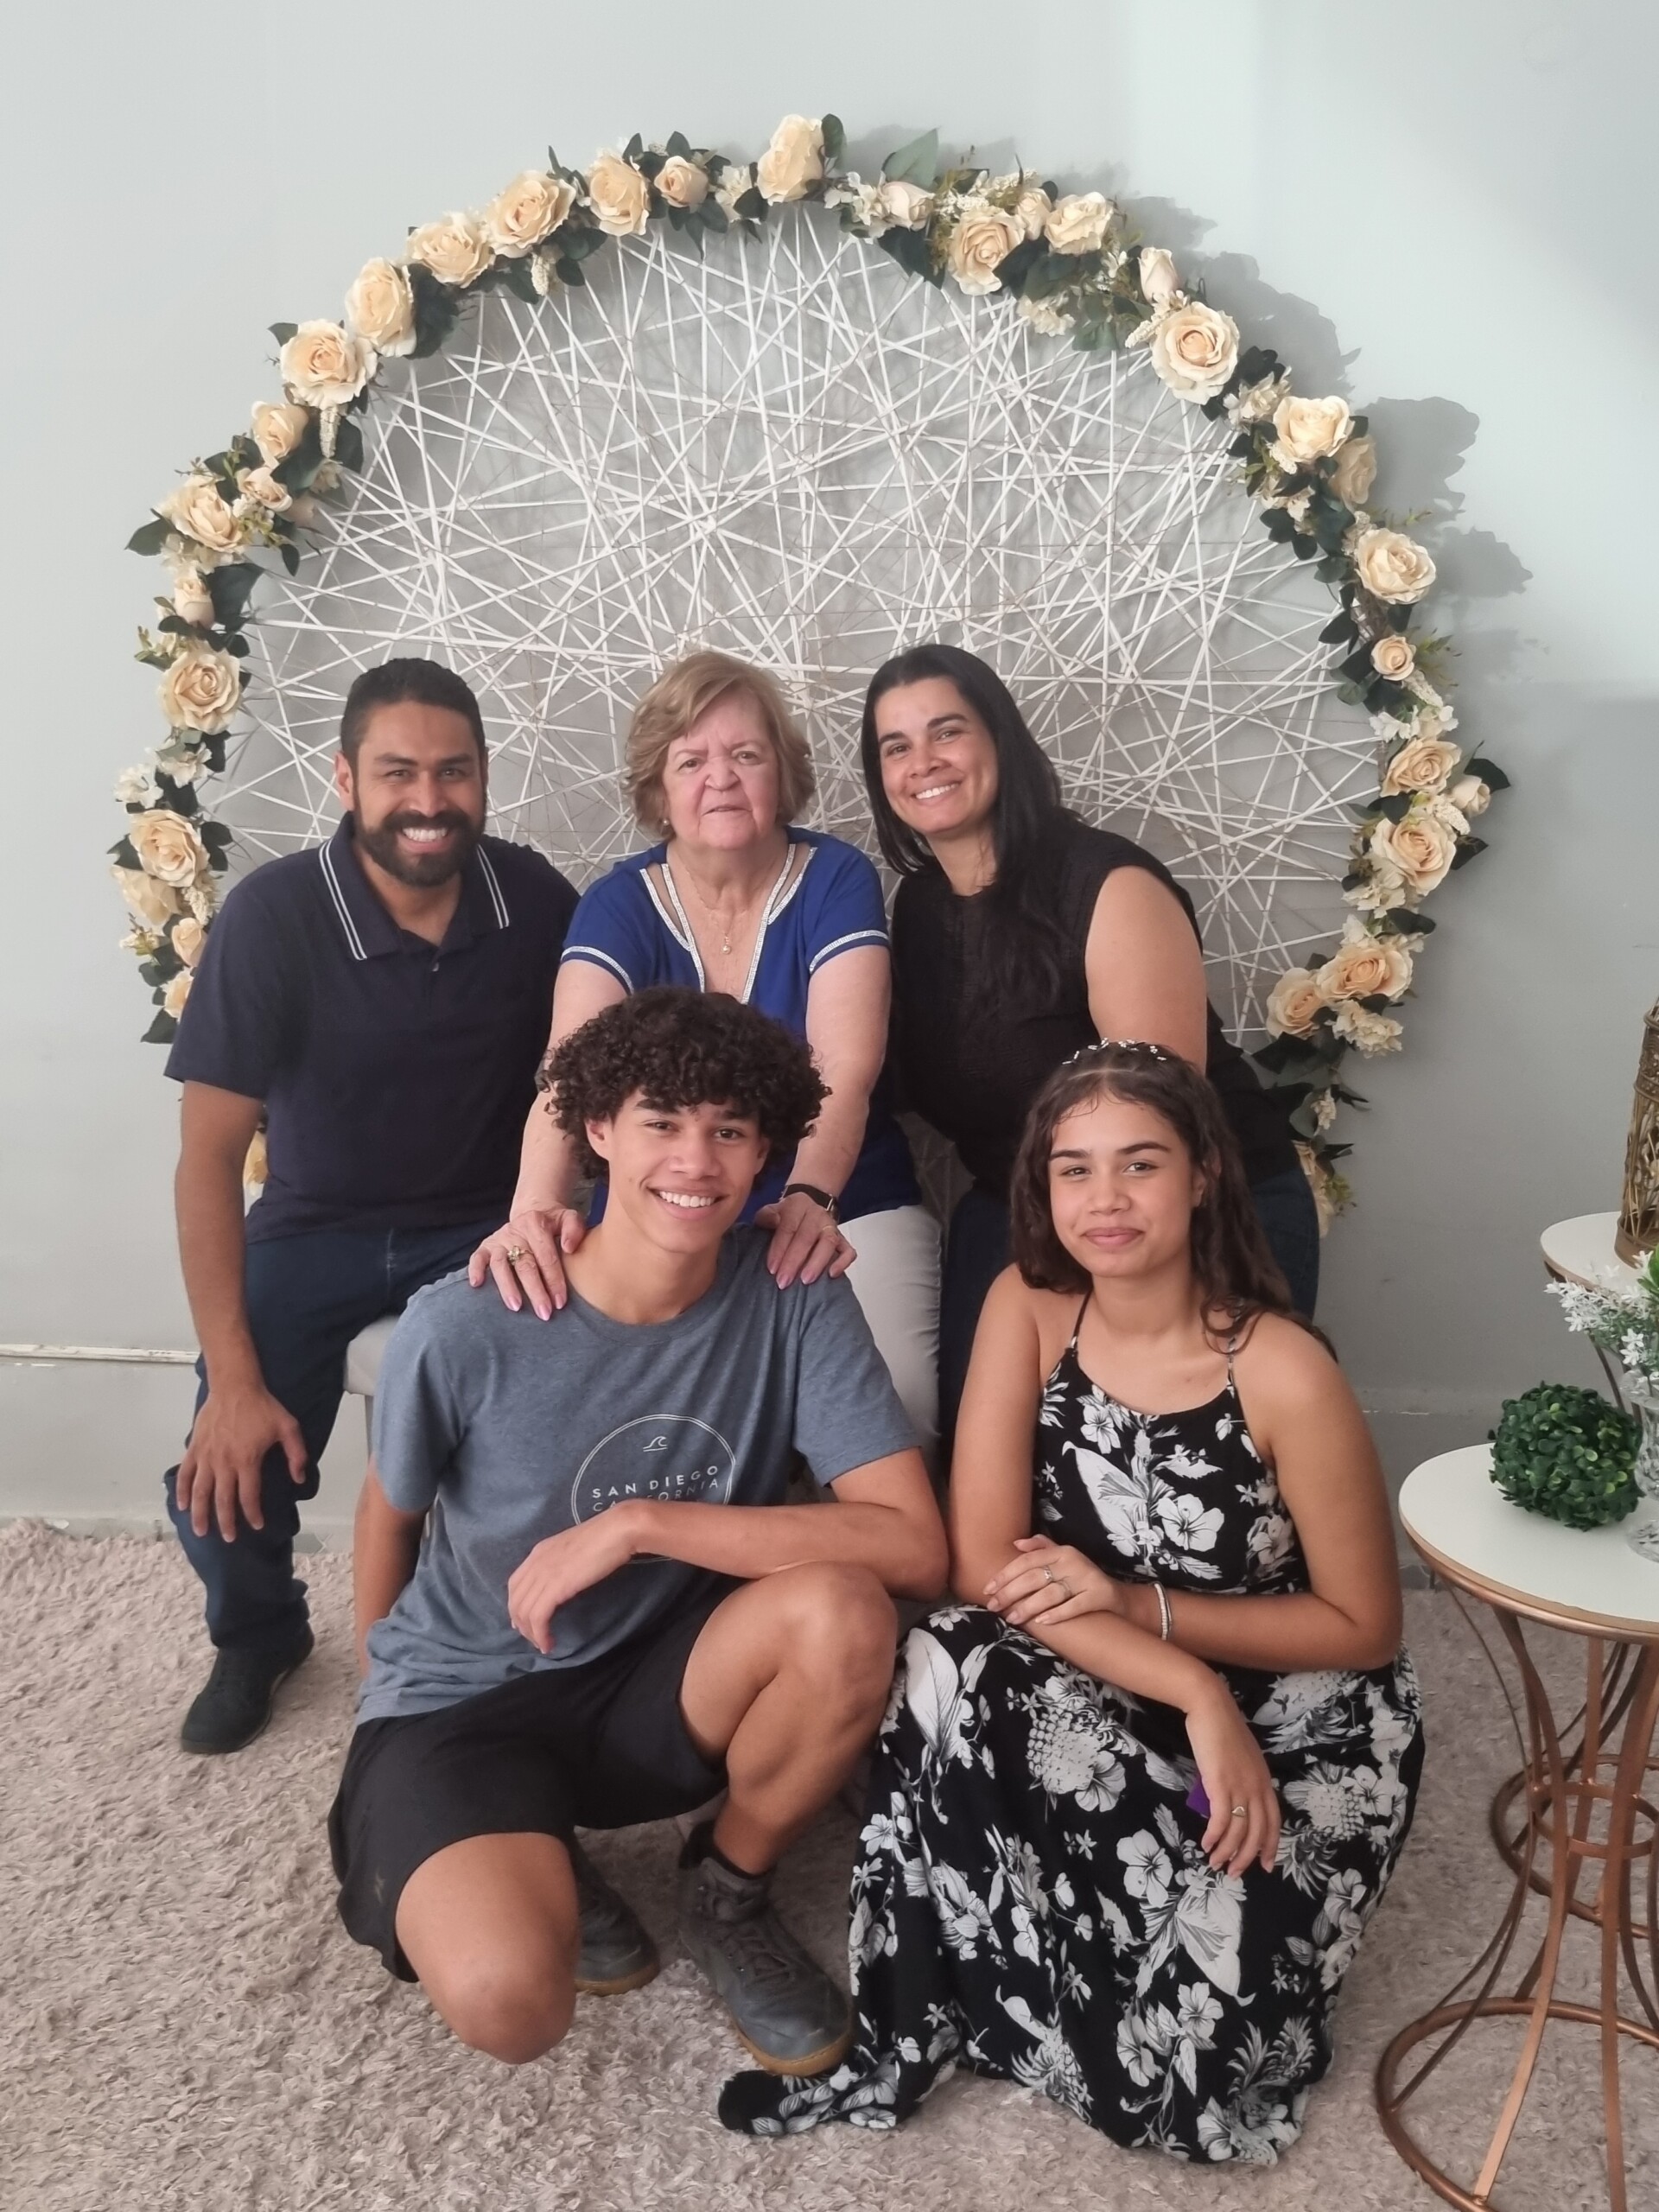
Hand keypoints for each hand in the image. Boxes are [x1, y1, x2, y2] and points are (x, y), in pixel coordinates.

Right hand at [176, 1382, 307, 1542]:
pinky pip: (186, 1473)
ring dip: (200, 1513)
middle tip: (229, 1539)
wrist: (235, 1386)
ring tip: (200, 1531)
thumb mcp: (288, 1427)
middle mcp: (224, 1463)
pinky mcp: (195, 1448)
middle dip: (226, 1522)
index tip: (258, 1525)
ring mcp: (206, 1456)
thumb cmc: (263, 1407)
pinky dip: (183, 1490)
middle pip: (222, 1499)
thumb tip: (299, 1478)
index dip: (253, 1514)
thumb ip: (297, 1454)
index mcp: (247, 1460)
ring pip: (201, 1491)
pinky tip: (183, 1505)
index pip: (249, 1496)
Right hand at [467, 1205, 587, 1318]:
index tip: (560, 1302)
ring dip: (508, 1286)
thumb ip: (573, 1229)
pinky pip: (477, 1257)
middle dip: (535, 1291)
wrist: (534, 1213)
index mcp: (536, 1224)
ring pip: (500, 1264)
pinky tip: (476, 1285)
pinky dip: (475, 1270)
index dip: (554, 1281)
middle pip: (525, 1264)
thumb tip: (569, 1248)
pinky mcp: (486, 1245)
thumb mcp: (568, 1218)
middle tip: (544, 1313)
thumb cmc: (554, 1223)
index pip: (546, 1257)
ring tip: (516, 1307)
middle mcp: (516, 1231)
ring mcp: (499, 1239)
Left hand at [505, 1506, 644, 1654]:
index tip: (524, 1622)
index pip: (515, 1584)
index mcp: (539, 1552)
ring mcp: (544, 1574)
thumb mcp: (572, 1550)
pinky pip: (538, 1617)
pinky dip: (540, 1634)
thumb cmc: (603, 1538)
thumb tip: (557, 1585)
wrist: (616, 1531)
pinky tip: (549, 1643)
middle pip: (515, 1600)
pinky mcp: (556, 1587)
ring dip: (531, 1634)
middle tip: (534, 1639)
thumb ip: (560, 1565)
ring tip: (543, 1645)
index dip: (516, 1606)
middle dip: (521, 1624)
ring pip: (523, 1612)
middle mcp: (535, 1563)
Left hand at [753, 1189, 855, 1287]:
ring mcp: (832, 1227)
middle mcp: (817, 1215)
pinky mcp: (843, 1240)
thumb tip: (773, 1221)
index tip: (772, 1268)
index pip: (788, 1227)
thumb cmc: (785, 1217)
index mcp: (798, 1206)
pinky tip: (832, 1275)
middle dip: (794, 1261)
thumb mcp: (770, 1212)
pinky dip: (842, 1263)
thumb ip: (766, 1216)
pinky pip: (848, 1251)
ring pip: (829, 1243)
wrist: (805, 1209)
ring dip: (817, 1263)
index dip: (779, 1249)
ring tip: (805, 1280)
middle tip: (784, 1281)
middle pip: (807, 1237)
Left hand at [984, 1536, 1126, 1631]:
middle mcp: (1073, 1561)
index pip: (1027, 1561)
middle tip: (993, 1606)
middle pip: (1035, 1577)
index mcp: (1062, 1551)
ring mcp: (1087, 1578)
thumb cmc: (1082, 1578)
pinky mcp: (1098, 1595)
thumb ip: (1041, 1548)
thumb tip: (1016, 1543)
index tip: (988, 1588)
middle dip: (1010, 1593)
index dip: (1006, 1574)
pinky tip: (1041, 1622)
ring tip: (1012, 1618)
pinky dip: (1056, 1614)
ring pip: (1050, 1593)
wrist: (1117, 1596)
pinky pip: (1073, 1606)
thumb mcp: (1063, 1559)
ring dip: (1028, 1607)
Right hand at [1183, 1679, 1279, 1876]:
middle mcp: (1257, 1788)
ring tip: (1215, 1863)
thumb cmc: (1223, 1729)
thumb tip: (1235, 1800)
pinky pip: (1220, 1820)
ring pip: (1238, 1831)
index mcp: (1265, 1781)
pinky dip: (1214, 1837)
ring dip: (1227, 1852)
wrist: (1211, 1708)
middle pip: (1257, 1832)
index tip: (1265, 1865)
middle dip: (1247, 1857)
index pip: (1274, 1822)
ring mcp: (1240, 1787)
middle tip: (1235, 1873)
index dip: (1270, 1846)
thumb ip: (1244, 1779)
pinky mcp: (1221, 1785)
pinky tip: (1206, 1844)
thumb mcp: (1242, 1759)